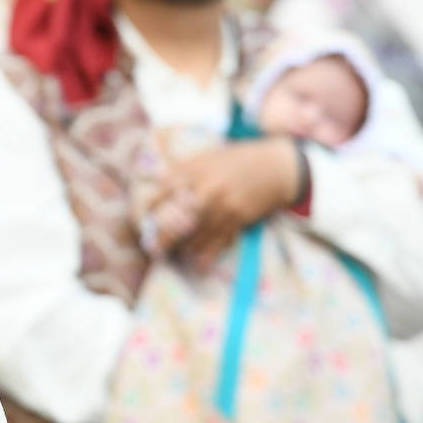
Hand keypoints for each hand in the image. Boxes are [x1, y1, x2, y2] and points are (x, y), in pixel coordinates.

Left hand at [152, 137, 300, 270]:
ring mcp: (223, 204)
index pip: (163, 192)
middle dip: (163, 236)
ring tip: (173, 254)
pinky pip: (218, 241)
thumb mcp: (205, 158)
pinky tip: (197, 265)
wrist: (276, 167)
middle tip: (154, 248)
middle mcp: (206, 187)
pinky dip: (206, 255)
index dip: (151, 209)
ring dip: (183, 247)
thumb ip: (183, 173)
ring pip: (196, 234)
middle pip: (177, 218)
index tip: (146, 221)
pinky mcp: (239, 218)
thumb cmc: (236, 160)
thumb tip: (158, 193)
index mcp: (194, 169)